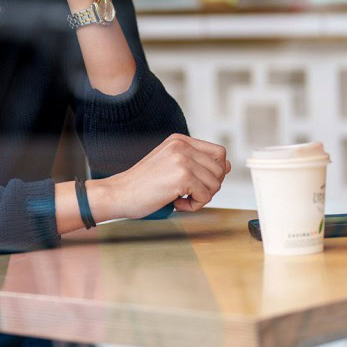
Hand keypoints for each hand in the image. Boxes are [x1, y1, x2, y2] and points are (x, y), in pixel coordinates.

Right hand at [96, 134, 230, 219]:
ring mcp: (182, 159)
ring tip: (179, 197)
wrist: (120, 193)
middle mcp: (182, 146)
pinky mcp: (182, 176)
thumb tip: (227, 166)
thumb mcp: (170, 164)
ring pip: (215, 184)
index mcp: (179, 140)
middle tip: (187, 192)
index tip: (198, 182)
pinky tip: (176, 202)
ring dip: (200, 197)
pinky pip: (205, 197)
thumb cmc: (143, 183)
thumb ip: (196, 162)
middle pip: (220, 169)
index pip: (219, 152)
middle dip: (208, 187)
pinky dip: (193, 206)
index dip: (215, 171)